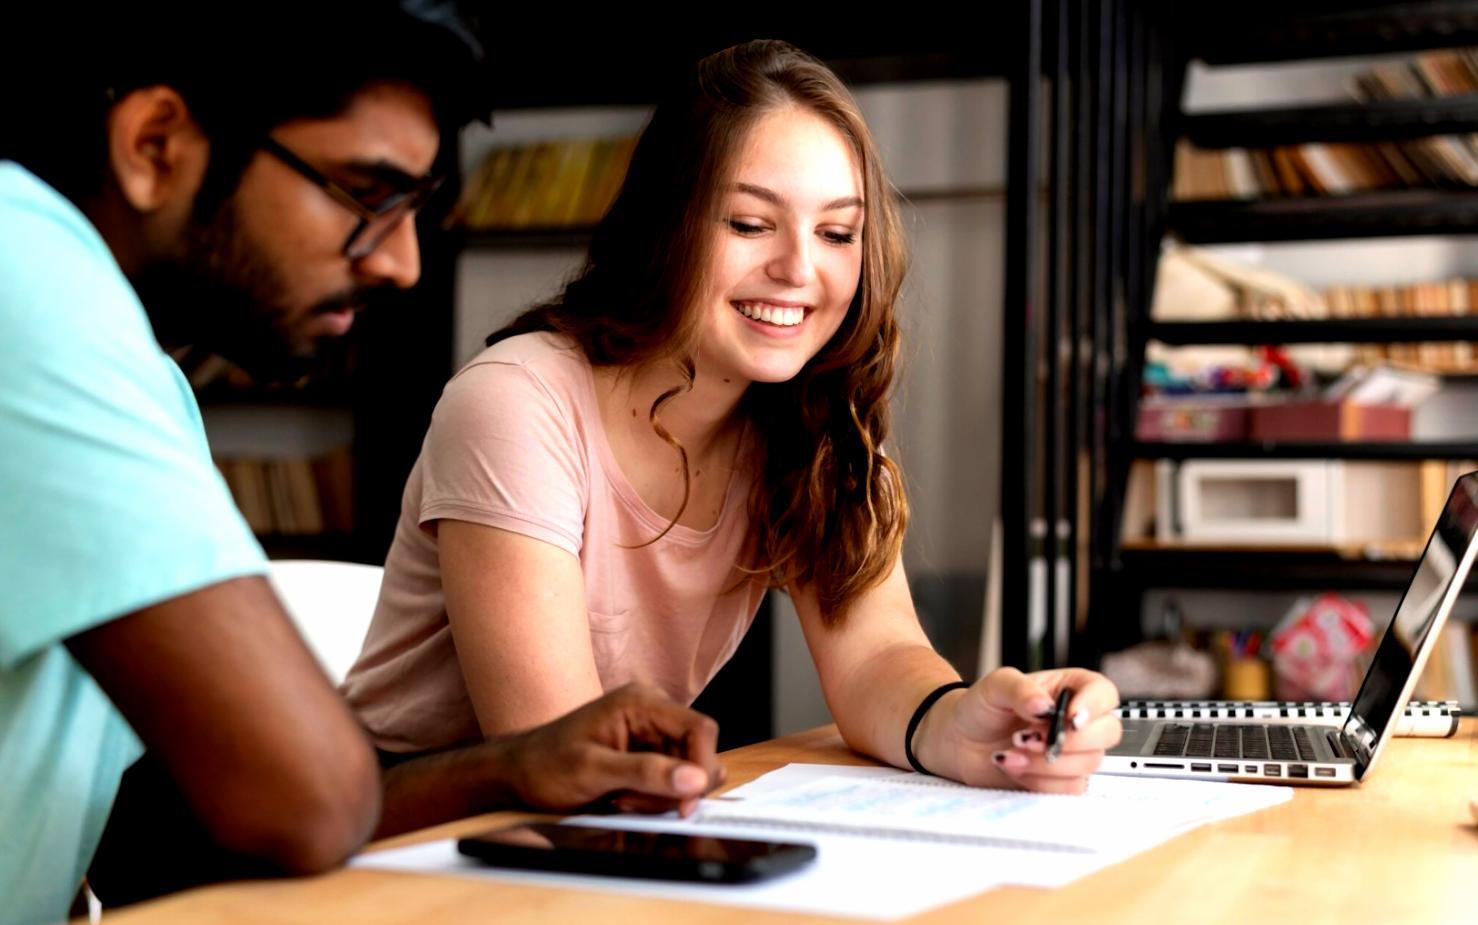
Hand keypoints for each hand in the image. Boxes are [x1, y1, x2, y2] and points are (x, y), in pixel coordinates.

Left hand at [502, 683, 725, 816]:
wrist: (517, 774)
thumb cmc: (544, 765)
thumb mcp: (593, 771)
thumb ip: (646, 773)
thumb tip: (695, 779)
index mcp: (640, 702)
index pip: (699, 729)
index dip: (702, 766)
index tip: (687, 802)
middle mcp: (651, 712)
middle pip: (697, 753)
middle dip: (674, 786)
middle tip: (633, 801)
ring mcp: (650, 734)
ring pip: (686, 772)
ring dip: (660, 796)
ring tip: (621, 799)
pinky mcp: (646, 754)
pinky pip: (670, 780)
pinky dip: (653, 798)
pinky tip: (623, 798)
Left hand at [920, 667, 1121, 793]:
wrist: (959, 740)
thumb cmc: (981, 707)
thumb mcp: (995, 685)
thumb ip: (1020, 690)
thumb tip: (1044, 705)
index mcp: (1070, 689)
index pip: (1104, 693)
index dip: (1094, 706)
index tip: (1070, 718)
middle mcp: (1077, 721)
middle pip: (1107, 732)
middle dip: (1068, 740)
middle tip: (1027, 737)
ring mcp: (1073, 752)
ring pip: (1088, 764)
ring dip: (1046, 762)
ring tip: (1011, 752)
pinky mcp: (1061, 779)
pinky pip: (1070, 787)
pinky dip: (1039, 780)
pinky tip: (1013, 766)